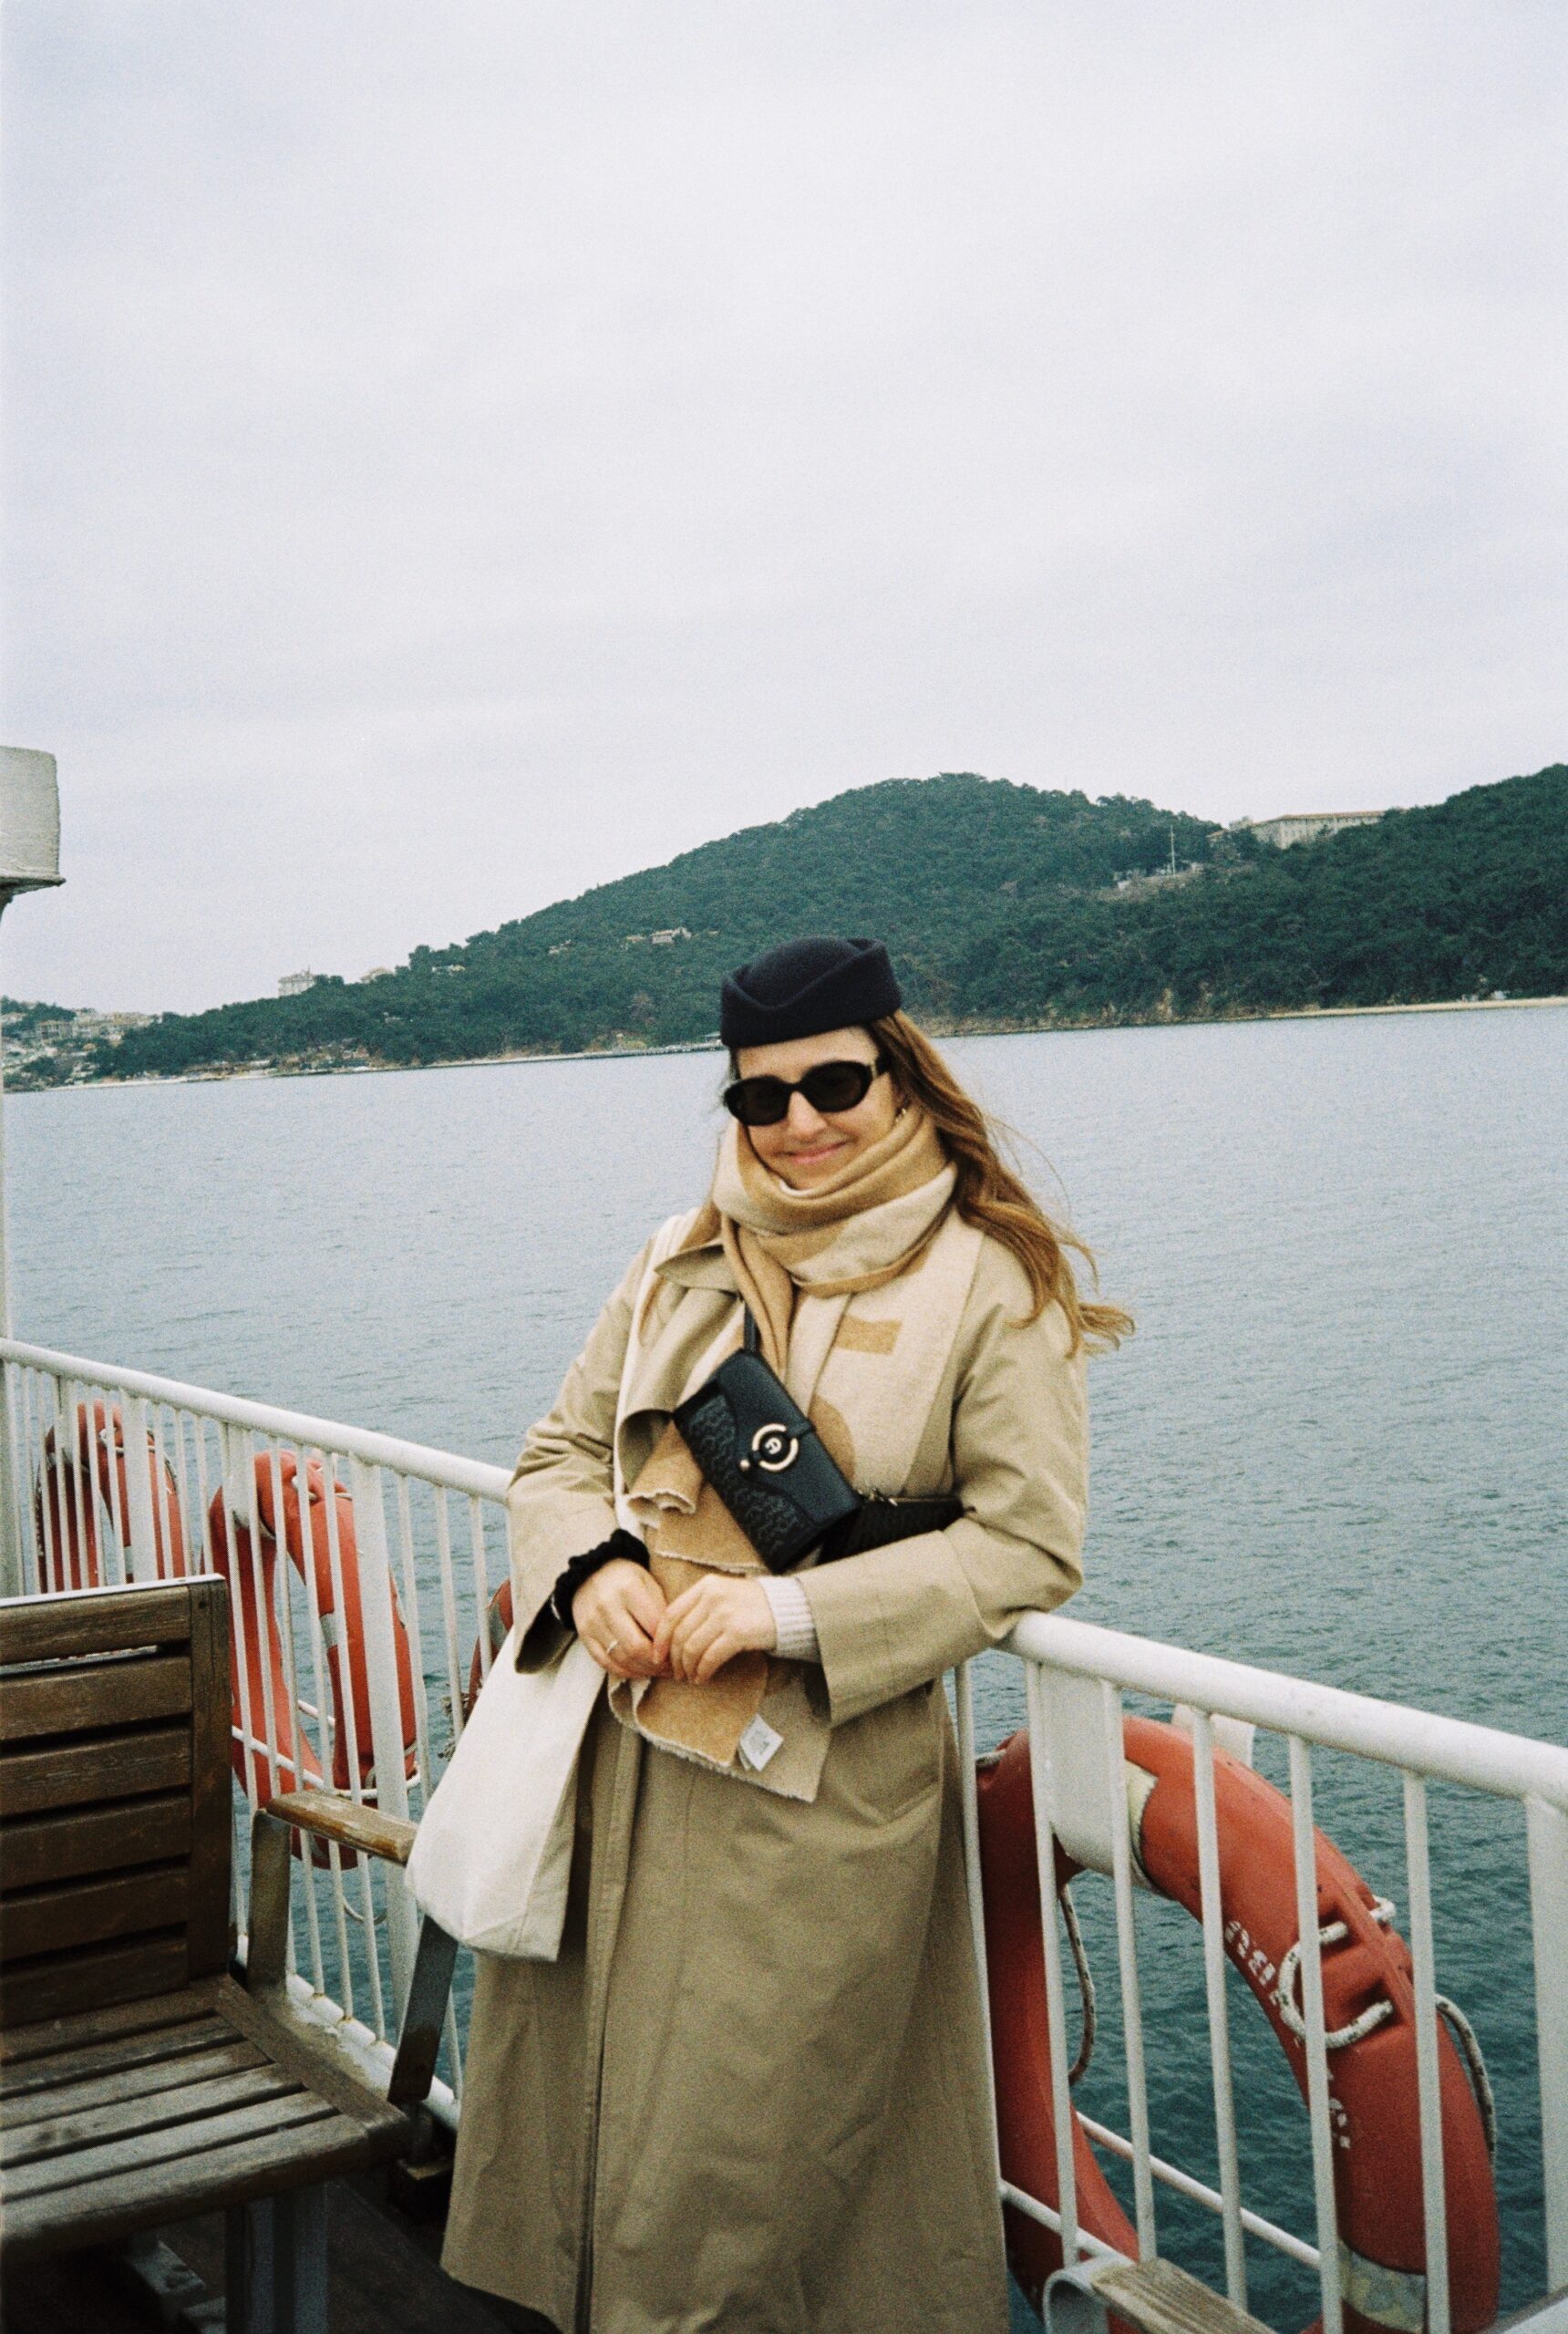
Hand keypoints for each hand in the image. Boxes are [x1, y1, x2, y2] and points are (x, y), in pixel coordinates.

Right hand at [572, 1559, 669, 1679]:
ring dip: (643, 1670)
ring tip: (658, 1671)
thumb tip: (676, 1644)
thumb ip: (662, 1610)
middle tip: (671, 1668)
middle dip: (657, 1664)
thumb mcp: (649, 1583)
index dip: (670, 1644)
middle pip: (637, 1647)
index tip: (680, 1652)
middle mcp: (607, 1605)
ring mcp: (593, 1622)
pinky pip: (605, 1662)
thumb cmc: (629, 1579)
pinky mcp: (584, 1634)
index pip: (655, 1626)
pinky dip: (624, 1672)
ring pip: (621, 1658)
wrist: (591, 1572)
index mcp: (629, 1588)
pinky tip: (639, 1671)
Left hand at [654, 1573, 776, 1683]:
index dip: (661, 1639)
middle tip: (676, 1673)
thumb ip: (699, 1607)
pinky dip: (703, 1671)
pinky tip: (704, 1678)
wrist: (788, 1608)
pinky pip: (710, 1657)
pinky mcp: (738, 1632)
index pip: (671, 1614)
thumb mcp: (723, 1595)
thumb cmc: (752, 1605)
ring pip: (692, 1647)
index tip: (657, 1656)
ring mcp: (725, 1614)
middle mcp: (712, 1597)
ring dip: (688, 1668)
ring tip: (690, 1677)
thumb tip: (671, 1636)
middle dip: (674, 1659)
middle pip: (680, 1634)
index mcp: (705, 1586)